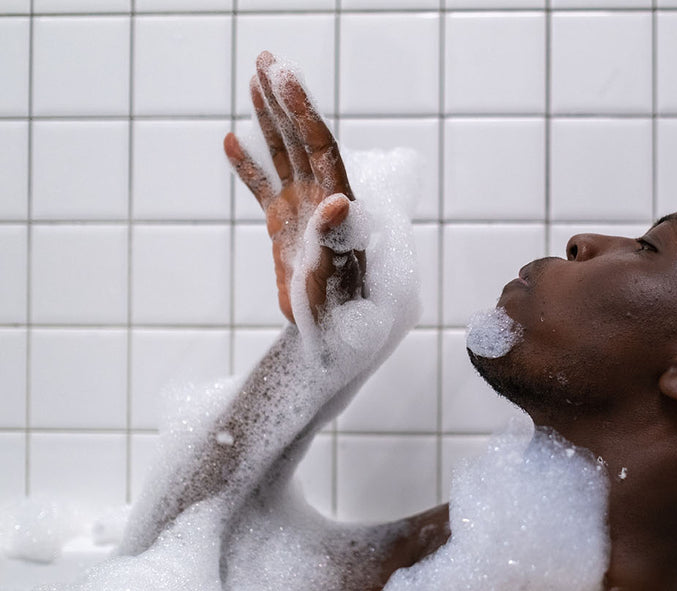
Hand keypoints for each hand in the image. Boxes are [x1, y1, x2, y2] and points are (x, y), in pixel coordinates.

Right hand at [224, 51, 362, 323]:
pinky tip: (229, 140)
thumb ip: (335, 241)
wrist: (330, 339)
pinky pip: (264, 188)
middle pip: (303, 140)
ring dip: (269, 120)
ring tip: (253, 80)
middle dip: (286, 100)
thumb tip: (339, 200)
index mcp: (339, 206)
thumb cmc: (338, 317)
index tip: (284, 76)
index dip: (304, 111)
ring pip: (284, 155)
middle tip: (266, 58)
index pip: (321, 148)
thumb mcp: (334, 283)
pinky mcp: (285, 226)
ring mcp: (302, 211)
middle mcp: (324, 200)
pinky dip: (248, 166)